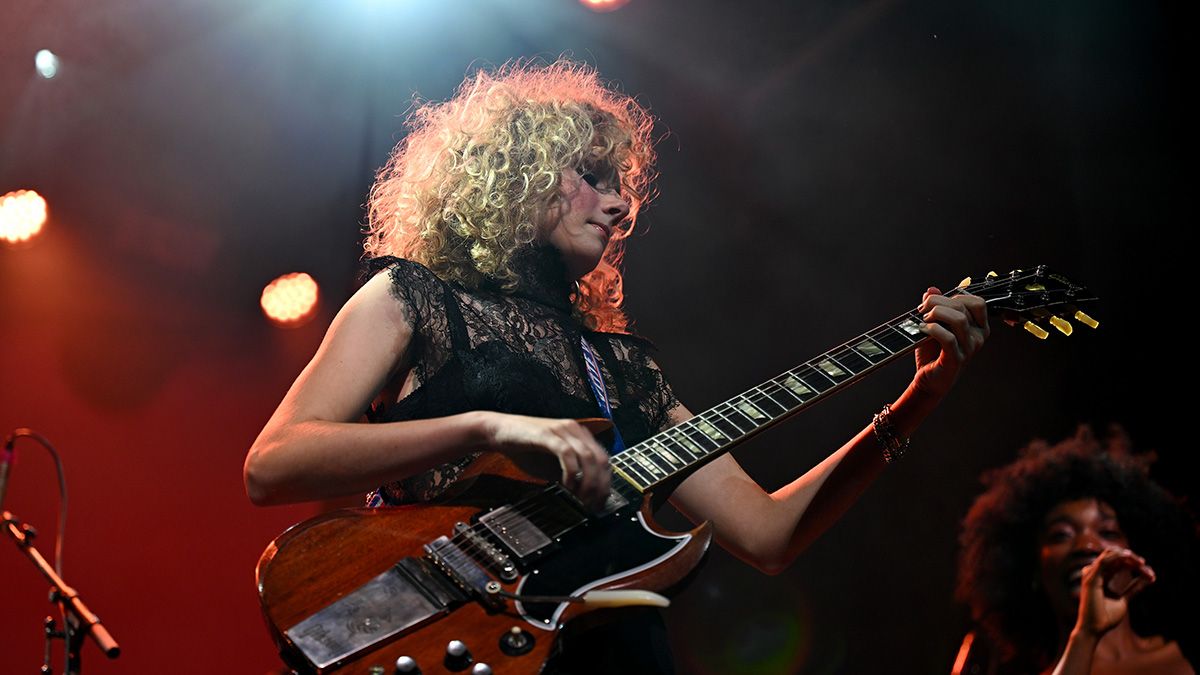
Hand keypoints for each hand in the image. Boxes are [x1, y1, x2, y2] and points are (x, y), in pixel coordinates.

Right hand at [482, 412, 610, 509]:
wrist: (499, 432)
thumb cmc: (526, 449)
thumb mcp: (553, 467)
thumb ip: (571, 476)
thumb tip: (586, 496)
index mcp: (580, 436)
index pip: (604, 460)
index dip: (606, 483)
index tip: (601, 502)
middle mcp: (575, 430)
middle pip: (600, 459)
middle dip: (600, 486)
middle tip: (593, 505)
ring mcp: (562, 430)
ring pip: (588, 457)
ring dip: (588, 482)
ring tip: (581, 498)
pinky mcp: (548, 434)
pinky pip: (567, 453)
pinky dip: (571, 472)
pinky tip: (566, 486)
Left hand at [911, 287, 988, 397]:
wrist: (929, 380)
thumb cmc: (933, 352)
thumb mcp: (934, 324)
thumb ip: (935, 306)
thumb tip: (931, 290)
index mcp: (979, 327)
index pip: (977, 302)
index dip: (954, 296)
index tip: (934, 302)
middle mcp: (979, 337)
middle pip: (962, 307)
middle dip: (937, 303)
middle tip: (922, 310)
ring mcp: (970, 349)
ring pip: (959, 319)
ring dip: (936, 314)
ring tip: (923, 320)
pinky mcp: (957, 359)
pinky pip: (949, 338)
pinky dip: (933, 329)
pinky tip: (923, 329)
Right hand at [1075, 547, 1155, 637]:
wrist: (1095, 629)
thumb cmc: (1106, 617)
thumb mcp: (1124, 600)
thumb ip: (1133, 589)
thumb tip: (1148, 579)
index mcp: (1101, 578)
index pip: (1118, 564)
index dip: (1134, 565)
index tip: (1151, 574)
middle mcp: (1095, 573)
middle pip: (1115, 557)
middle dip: (1132, 559)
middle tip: (1146, 565)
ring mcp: (1092, 575)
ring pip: (1110, 555)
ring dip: (1127, 557)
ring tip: (1141, 562)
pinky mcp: (1091, 578)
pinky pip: (1104, 561)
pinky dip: (1117, 557)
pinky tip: (1130, 557)